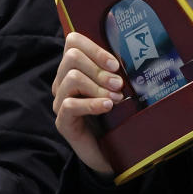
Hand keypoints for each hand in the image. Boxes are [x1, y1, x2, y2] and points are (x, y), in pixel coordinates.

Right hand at [52, 32, 123, 176]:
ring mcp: (60, 101)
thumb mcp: (117, 89)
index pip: (73, 41)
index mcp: (74, 68)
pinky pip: (71, 105)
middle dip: (99, 69)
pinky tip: (107, 107)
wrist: (112, 152)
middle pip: (72, 57)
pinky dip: (92, 104)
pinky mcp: (63, 121)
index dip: (94, 48)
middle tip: (118, 84)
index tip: (115, 64)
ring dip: (97, 86)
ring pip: (71, 78)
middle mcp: (63, 82)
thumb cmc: (116, 115)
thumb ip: (117, 71)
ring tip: (116, 98)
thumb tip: (132, 53)